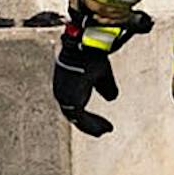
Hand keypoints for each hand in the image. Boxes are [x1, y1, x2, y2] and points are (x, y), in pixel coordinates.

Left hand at [53, 10, 151, 137]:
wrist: (85, 43)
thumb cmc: (92, 54)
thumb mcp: (101, 72)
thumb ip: (105, 86)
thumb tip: (111, 98)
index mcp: (67, 84)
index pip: (75, 105)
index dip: (88, 116)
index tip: (102, 122)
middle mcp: (62, 91)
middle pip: (75, 114)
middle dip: (89, 124)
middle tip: (102, 131)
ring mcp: (64, 96)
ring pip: (77, 119)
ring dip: (91, 126)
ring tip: (104, 131)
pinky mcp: (69, 99)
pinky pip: (80, 119)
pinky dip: (91, 125)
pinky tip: (104, 129)